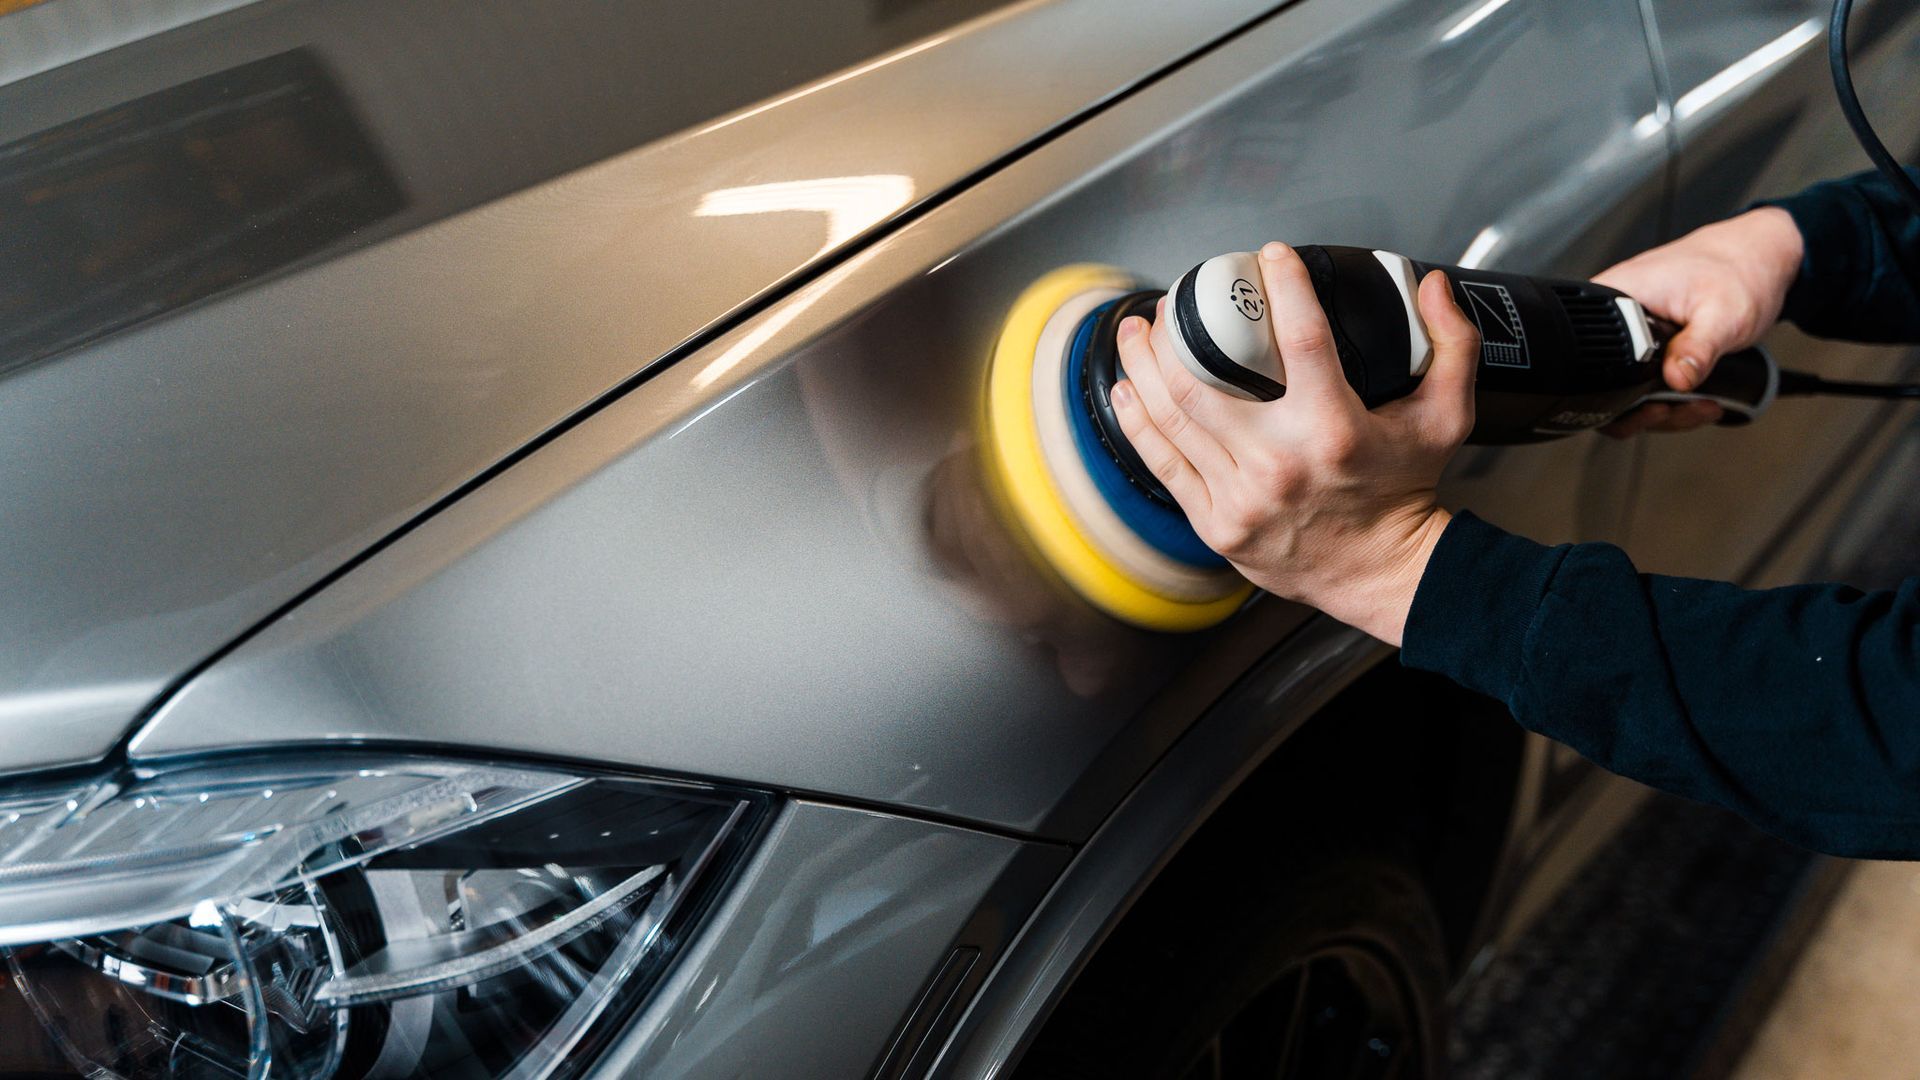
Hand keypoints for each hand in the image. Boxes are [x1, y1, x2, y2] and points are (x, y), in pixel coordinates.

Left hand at [1107, 242, 1480, 645]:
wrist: (1382, 573)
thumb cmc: (1405, 492)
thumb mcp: (1447, 417)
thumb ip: (1452, 345)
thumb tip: (1433, 287)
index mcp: (1333, 429)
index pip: (1301, 338)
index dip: (1282, 286)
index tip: (1269, 256)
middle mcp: (1280, 462)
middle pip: (1200, 379)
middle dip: (1172, 331)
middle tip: (1170, 303)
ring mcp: (1241, 497)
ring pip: (1171, 417)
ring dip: (1142, 367)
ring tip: (1134, 334)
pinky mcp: (1216, 524)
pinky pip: (1163, 463)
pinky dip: (1138, 423)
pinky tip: (1127, 391)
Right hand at [1593, 207, 1803, 435]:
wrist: (1759, 258)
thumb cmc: (1740, 270)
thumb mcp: (1724, 313)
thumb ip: (1699, 347)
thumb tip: (1676, 379)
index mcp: (1616, 296)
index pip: (1588, 357)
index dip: (1617, 394)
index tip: (1656, 404)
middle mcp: (1614, 316)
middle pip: (1606, 384)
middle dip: (1646, 411)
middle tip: (1680, 408)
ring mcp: (1629, 333)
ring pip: (1627, 390)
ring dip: (1664, 410)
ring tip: (1699, 404)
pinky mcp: (1645, 345)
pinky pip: (1644, 382)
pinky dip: (1670, 398)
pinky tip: (1695, 396)